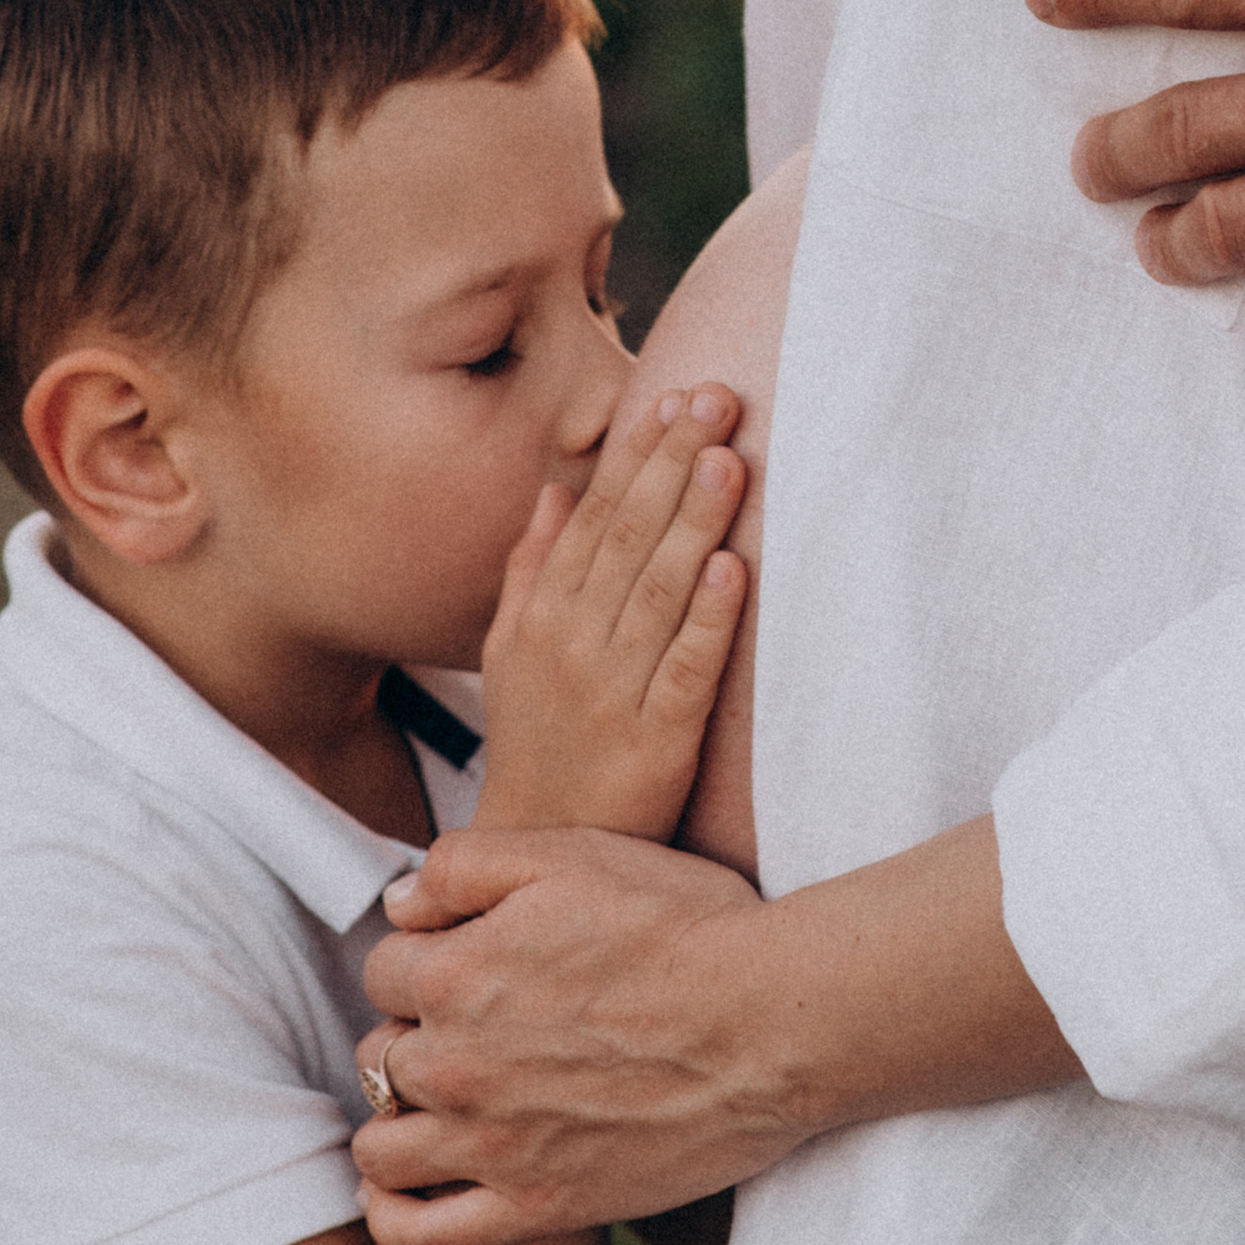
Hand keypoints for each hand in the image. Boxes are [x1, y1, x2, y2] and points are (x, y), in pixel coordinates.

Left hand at [352, 827, 794, 1244]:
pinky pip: (422, 1238)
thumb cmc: (683, 927)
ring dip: (397, 1119)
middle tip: (473, 1023)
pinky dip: (396, 1217)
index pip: (383, 964)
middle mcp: (456, 1065)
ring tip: (441, 1101)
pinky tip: (411, 1188)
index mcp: (456, 974)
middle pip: (379, 1052)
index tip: (469, 952)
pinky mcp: (538, 1206)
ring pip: (381, 1146)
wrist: (772, 1023)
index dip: (425, 951)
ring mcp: (493, 1145)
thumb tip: (400, 904)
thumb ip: (464, 864)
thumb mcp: (572, 852)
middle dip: (413, 1031)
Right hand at [473, 388, 747, 839]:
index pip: (596, 516)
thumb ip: (531, 568)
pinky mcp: (656, 742)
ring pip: (659, 593)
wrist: (541, 847)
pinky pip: (685, 670)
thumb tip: (555, 490)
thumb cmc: (536, 740)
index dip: (636, 454)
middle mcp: (572, 644)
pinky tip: (734, 570)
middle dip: (674, 463)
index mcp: (542, 615)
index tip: (673, 396)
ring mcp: (613, 693)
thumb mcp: (510, 652)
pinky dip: (709, 619)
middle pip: (631, 538)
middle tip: (718, 399)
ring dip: (695, 523)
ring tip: (728, 461)